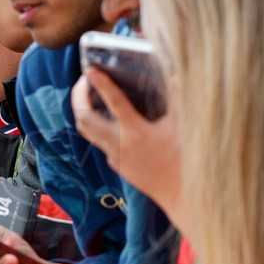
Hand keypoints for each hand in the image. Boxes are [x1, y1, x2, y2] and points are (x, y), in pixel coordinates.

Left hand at [72, 70, 183, 227]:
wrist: (181, 194)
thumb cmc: (185, 160)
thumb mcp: (183, 126)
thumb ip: (177, 99)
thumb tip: (176, 75)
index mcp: (136, 132)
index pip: (113, 102)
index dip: (100, 83)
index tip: (90, 70)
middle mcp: (119, 144)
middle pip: (84, 118)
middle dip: (78, 96)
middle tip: (83, 81)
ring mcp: (114, 156)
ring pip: (87, 131)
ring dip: (83, 111)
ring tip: (88, 95)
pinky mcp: (116, 164)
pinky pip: (99, 142)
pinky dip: (97, 126)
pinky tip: (107, 118)